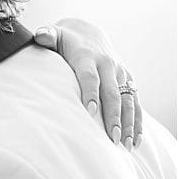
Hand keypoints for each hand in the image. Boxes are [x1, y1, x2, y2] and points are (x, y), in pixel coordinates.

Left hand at [35, 20, 141, 148]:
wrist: (89, 34)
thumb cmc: (65, 40)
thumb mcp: (55, 34)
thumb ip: (47, 36)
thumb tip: (40, 36)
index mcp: (88, 56)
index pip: (90, 76)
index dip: (90, 92)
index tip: (90, 111)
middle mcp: (108, 65)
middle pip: (112, 93)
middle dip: (114, 116)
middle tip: (112, 138)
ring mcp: (120, 73)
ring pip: (128, 100)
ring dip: (129, 123)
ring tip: (126, 145)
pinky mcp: (129, 80)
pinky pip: (136, 102)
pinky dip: (138, 122)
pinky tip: (135, 141)